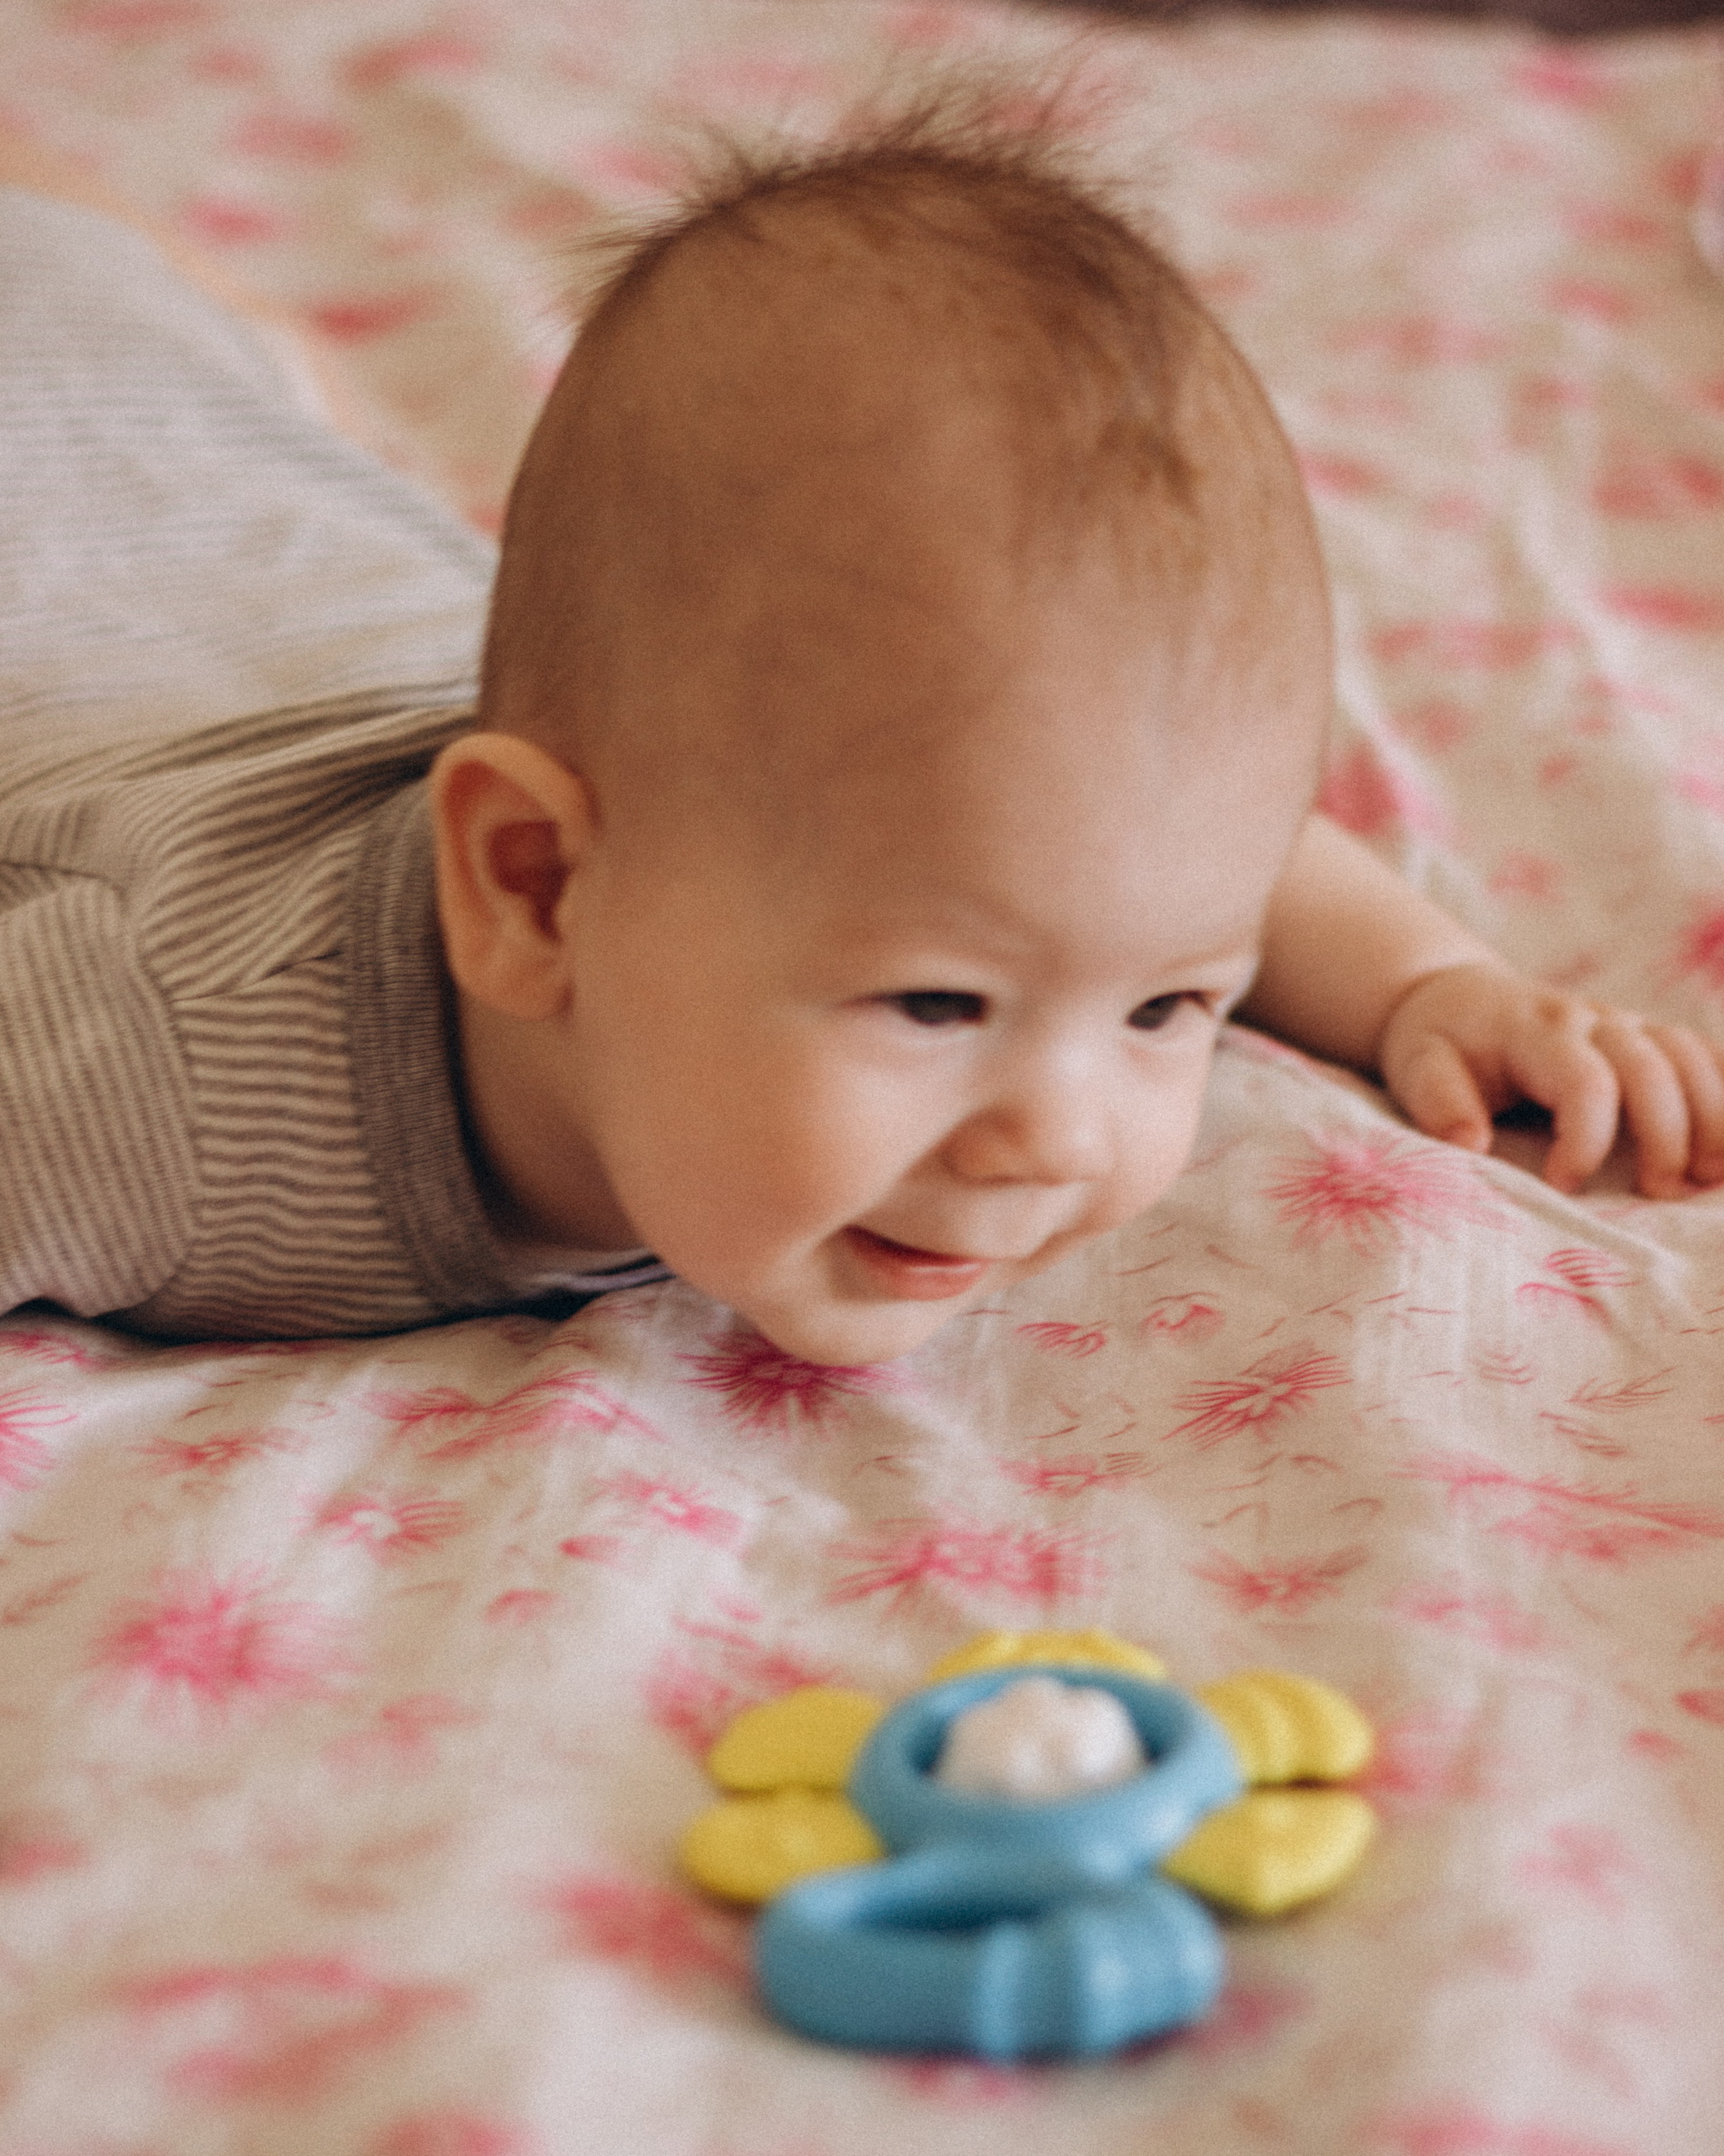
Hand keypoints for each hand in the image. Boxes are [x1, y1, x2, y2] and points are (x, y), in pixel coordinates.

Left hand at [1376, 962, 1723, 1197]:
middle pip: (1652, 1067)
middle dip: (1666, 1135)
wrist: (1459, 997)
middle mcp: (1591, 1020)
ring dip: (1713, 1116)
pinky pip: (1701, 1053)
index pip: (1585, 1080)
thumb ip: (1440, 1104)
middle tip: (1659, 1193)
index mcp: (1534, 1030)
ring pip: (1690, 1056)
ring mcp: (1625, 1023)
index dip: (1587, 1139)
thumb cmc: (1440, 1043)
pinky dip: (1723, 1091)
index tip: (1562, 1187)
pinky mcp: (1646, 1034)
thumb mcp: (1419, 1069)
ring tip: (1709, 1177)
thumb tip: (1470, 1146)